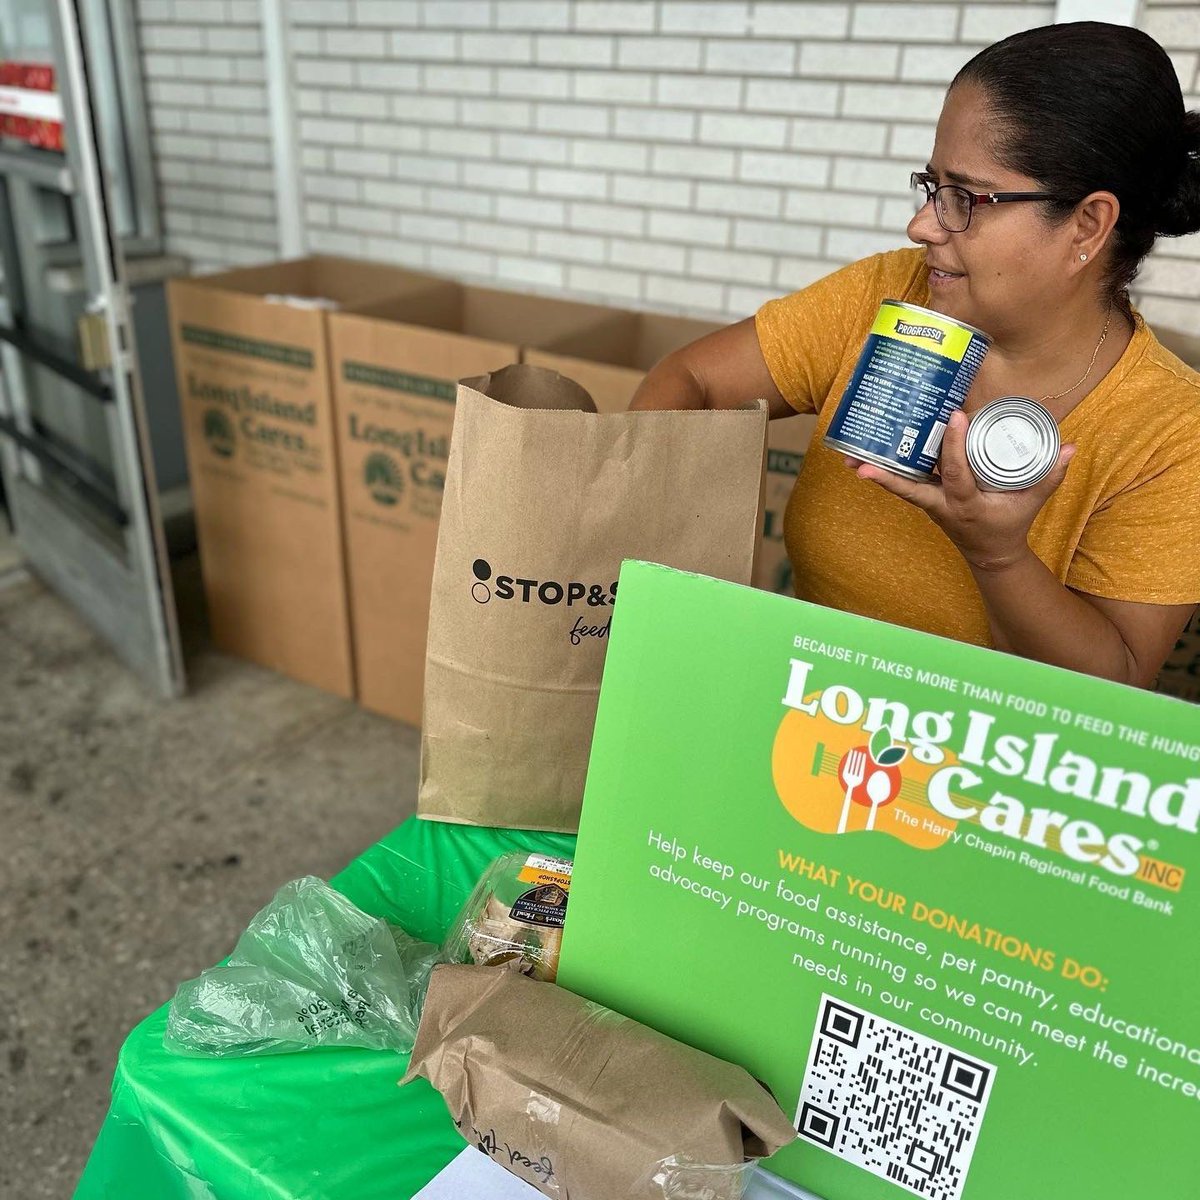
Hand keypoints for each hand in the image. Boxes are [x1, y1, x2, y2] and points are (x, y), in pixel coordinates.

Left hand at [844, 409, 1075, 571]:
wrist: (989, 553)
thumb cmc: (1010, 524)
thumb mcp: (1032, 502)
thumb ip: (1051, 475)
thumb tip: (1070, 446)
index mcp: (966, 505)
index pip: (957, 473)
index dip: (954, 446)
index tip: (955, 416)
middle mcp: (941, 505)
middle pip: (909, 488)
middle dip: (886, 477)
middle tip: (859, 463)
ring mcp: (928, 503)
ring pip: (899, 485)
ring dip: (874, 472)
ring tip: (846, 457)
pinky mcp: (923, 498)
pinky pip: (902, 482)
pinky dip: (883, 471)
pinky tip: (861, 456)